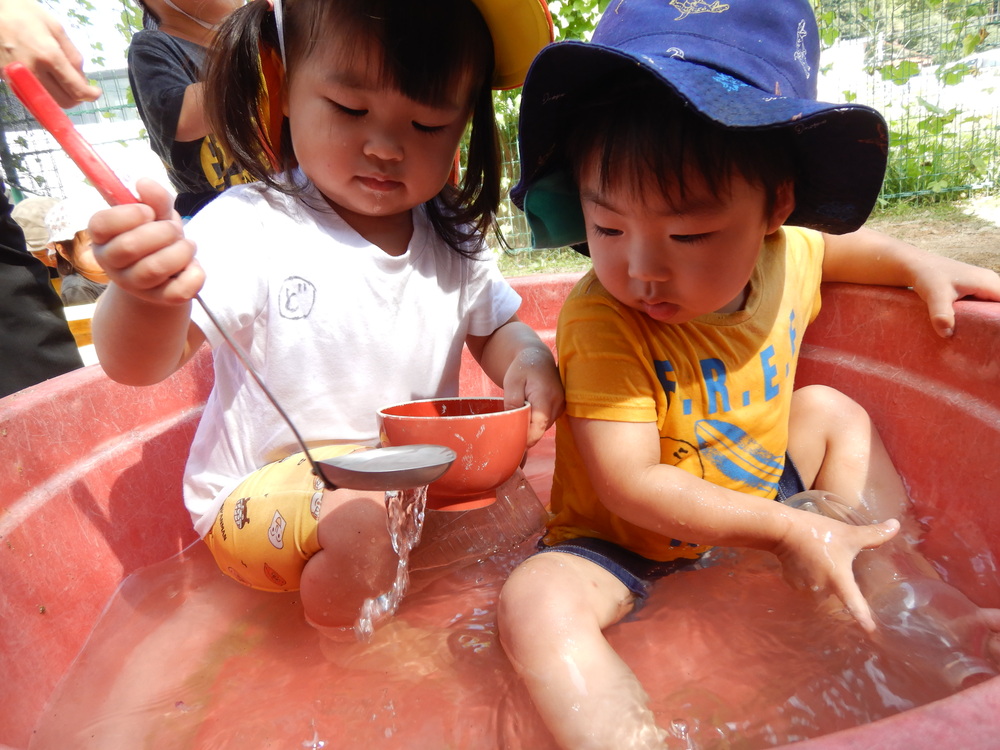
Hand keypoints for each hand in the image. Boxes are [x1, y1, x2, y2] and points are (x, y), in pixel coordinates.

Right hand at [0, 0, 100, 107]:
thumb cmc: (23, 14)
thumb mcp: (56, 28)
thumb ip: (73, 55)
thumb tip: (82, 77)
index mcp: (49, 56)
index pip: (77, 90)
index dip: (90, 95)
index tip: (95, 92)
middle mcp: (33, 72)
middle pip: (65, 102)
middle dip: (76, 97)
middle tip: (78, 85)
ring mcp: (18, 78)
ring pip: (49, 103)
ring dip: (61, 96)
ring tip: (61, 80)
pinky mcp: (8, 80)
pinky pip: (33, 95)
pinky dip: (44, 93)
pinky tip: (45, 78)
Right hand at [89, 178, 204, 305]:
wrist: (165, 275)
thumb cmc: (155, 236)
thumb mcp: (155, 213)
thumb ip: (153, 199)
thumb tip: (144, 183)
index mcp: (102, 237)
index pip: (101, 224)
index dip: (129, 214)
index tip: (148, 212)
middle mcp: (112, 263)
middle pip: (130, 247)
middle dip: (162, 232)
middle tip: (174, 230)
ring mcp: (134, 285)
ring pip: (155, 269)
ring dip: (181, 251)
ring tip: (187, 245)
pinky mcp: (160, 300)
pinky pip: (180, 290)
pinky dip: (195, 273)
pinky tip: (193, 266)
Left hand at [502, 344, 564, 446]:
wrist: (537, 357)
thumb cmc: (522, 368)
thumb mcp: (512, 383)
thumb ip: (513, 404)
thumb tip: (514, 427)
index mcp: (545, 397)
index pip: (537, 427)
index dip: (525, 439)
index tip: (511, 445)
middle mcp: (557, 404)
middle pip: (540, 430)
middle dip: (525, 436)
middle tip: (507, 436)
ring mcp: (561, 406)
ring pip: (543, 428)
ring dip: (530, 428)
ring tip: (516, 422)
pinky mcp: (560, 408)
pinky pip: (546, 422)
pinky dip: (535, 423)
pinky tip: (525, 418)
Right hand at [773, 508, 899, 632]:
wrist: (782, 529)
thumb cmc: (819, 533)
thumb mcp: (849, 533)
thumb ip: (874, 534)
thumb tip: (896, 524)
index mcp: (839, 580)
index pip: (854, 605)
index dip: (863, 618)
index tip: (871, 630)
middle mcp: (822, 590)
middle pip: (836, 600)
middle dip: (840, 596)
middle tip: (843, 582)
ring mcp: (805, 588)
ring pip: (819, 595)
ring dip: (824, 589)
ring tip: (825, 572)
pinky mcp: (791, 583)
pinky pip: (805, 588)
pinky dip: (809, 581)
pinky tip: (808, 567)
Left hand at [909, 254, 999, 337]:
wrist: (917, 266)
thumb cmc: (928, 276)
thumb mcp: (935, 295)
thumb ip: (941, 313)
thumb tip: (946, 334)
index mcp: (988, 282)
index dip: (999, 319)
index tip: (992, 332)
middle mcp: (989, 283)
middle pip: (998, 307)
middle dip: (994, 321)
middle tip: (985, 338)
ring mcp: (982, 286)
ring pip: (992, 306)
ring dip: (987, 320)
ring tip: (979, 336)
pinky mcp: (973, 291)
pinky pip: (983, 305)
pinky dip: (979, 316)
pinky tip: (970, 328)